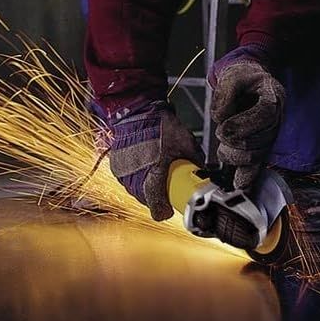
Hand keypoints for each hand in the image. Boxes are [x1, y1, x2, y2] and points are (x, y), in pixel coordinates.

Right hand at [103, 102, 203, 220]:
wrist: (137, 110)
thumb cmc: (161, 125)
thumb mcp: (186, 143)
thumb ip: (195, 160)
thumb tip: (202, 171)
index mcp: (154, 177)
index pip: (158, 209)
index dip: (166, 210)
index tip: (171, 207)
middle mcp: (136, 180)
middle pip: (148, 201)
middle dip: (158, 196)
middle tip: (167, 184)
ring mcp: (124, 174)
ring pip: (137, 192)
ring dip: (146, 187)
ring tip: (155, 172)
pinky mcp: (116, 168)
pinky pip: (128, 181)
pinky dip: (136, 178)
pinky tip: (144, 165)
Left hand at [209, 47, 285, 191]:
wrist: (250, 81)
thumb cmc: (242, 77)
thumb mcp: (231, 76)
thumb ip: (224, 94)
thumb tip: (222, 118)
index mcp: (273, 97)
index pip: (265, 115)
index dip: (244, 125)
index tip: (224, 129)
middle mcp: (277, 117)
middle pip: (261, 139)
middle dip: (236, 142)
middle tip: (222, 135)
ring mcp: (271, 134)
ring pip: (258, 154)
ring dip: (236, 156)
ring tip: (224, 148)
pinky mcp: (262, 145)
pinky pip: (258, 165)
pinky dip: (248, 176)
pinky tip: (239, 186)